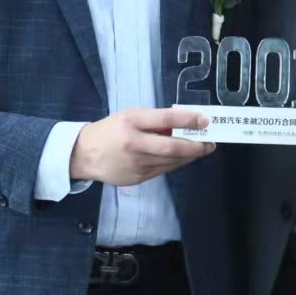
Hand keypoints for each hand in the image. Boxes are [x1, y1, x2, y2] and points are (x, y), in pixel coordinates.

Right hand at [70, 107, 213, 186]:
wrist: (84, 155)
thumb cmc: (110, 130)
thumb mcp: (130, 116)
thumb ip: (155, 119)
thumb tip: (184, 122)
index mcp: (131, 123)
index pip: (165, 119)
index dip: (188, 119)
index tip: (205, 119)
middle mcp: (134, 145)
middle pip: (172, 147)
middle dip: (196, 146)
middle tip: (211, 143)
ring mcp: (136, 165)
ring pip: (171, 162)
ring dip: (189, 156)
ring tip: (201, 149)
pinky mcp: (137, 179)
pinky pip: (163, 170)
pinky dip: (175, 163)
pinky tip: (182, 158)